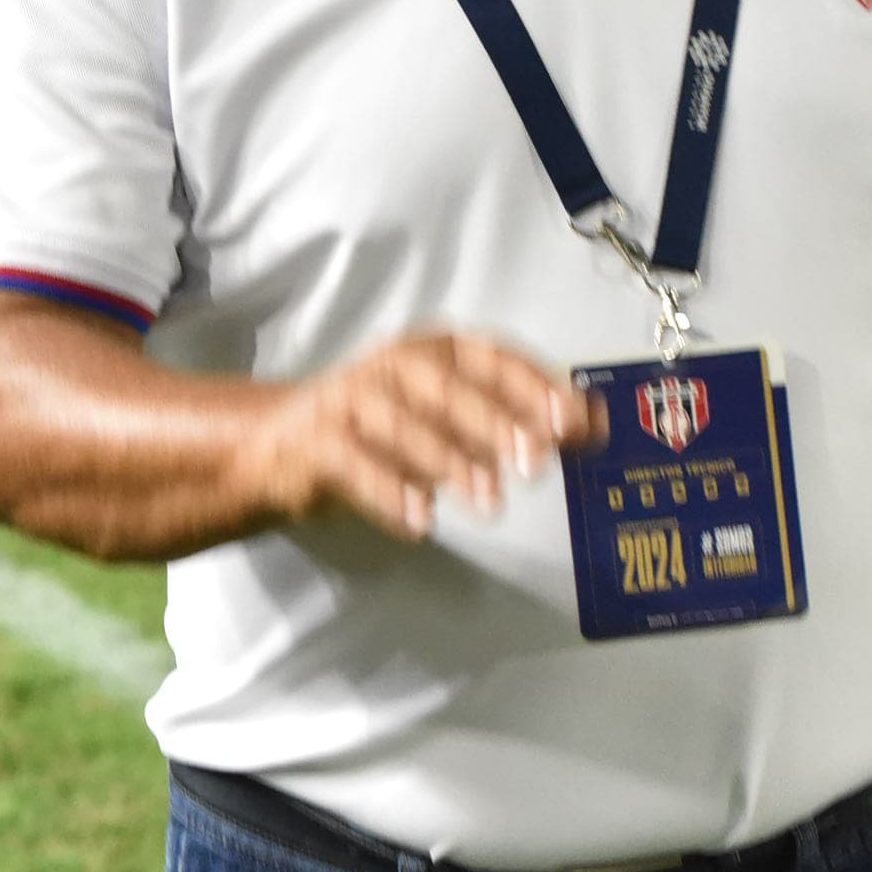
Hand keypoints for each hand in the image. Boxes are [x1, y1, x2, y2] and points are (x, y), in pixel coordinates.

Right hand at [240, 331, 597, 542]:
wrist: (278, 441)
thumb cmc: (385, 428)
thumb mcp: (452, 417)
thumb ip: (517, 420)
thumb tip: (593, 427)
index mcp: (434, 349)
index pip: (490, 356)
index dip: (533, 384)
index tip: (572, 419)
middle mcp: (393, 364)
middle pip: (446, 385)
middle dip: (494, 421)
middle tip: (535, 462)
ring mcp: (351, 398)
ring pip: (401, 422)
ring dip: (448, 461)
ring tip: (488, 501)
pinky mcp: (316, 439)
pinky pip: (354, 463)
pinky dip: (388, 492)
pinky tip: (419, 522)